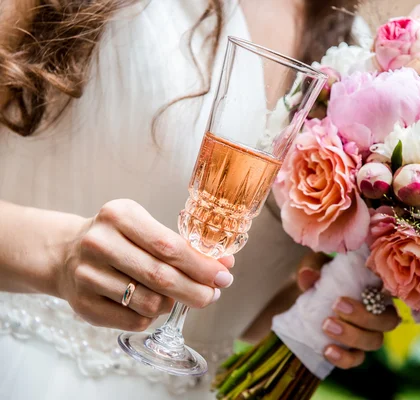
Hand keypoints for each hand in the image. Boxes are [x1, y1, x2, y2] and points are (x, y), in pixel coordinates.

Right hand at [57, 199, 234, 331]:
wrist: (66, 254)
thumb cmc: (120, 239)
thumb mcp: (147, 229)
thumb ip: (184, 246)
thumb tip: (225, 266)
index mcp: (119, 215)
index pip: (169, 246)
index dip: (201, 266)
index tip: (223, 276)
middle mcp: (99, 243)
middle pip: (161, 277)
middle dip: (196, 290)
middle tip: (212, 295)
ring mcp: (87, 275)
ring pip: (149, 302)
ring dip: (172, 304)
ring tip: (177, 296)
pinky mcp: (83, 304)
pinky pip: (133, 320)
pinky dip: (152, 316)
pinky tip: (152, 305)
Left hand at [297, 252, 400, 369]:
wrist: (303, 303)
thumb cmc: (318, 278)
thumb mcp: (314, 267)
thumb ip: (312, 267)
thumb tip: (308, 274)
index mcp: (375, 289)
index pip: (391, 292)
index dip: (381, 292)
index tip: (361, 284)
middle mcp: (377, 313)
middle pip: (387, 321)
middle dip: (364, 315)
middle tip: (337, 305)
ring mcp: (367, 334)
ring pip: (374, 341)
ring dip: (352, 335)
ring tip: (326, 325)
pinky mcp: (353, 351)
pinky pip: (356, 360)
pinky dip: (343, 358)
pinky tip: (327, 350)